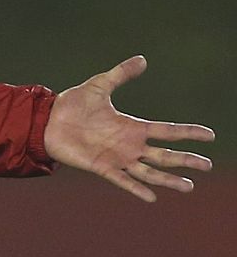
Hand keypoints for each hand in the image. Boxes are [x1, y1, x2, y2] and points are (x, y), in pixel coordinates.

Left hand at [43, 55, 214, 201]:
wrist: (46, 121)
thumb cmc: (72, 104)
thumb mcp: (99, 86)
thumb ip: (121, 74)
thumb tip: (143, 59)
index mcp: (132, 126)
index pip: (168, 130)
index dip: (188, 132)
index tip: (210, 135)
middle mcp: (129, 145)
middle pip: (165, 155)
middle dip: (187, 160)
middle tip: (208, 165)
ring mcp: (117, 158)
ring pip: (149, 171)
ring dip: (169, 180)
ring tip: (190, 187)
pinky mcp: (101, 167)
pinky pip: (122, 180)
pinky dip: (136, 188)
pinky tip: (152, 198)